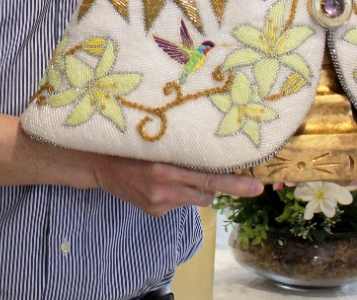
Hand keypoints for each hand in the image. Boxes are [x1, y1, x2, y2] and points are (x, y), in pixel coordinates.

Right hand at [90, 154, 264, 216]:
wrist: (99, 166)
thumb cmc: (130, 146)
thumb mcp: (155, 144)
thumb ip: (179, 153)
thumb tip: (212, 157)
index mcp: (164, 169)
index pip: (208, 179)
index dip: (233, 183)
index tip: (256, 186)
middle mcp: (164, 189)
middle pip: (208, 193)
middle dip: (230, 188)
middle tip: (255, 187)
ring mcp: (160, 204)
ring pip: (197, 198)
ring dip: (200, 188)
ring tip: (183, 172)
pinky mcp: (156, 213)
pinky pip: (181, 203)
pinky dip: (180, 192)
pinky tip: (163, 182)